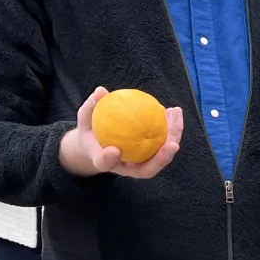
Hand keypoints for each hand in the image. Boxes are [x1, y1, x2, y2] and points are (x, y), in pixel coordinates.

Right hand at [59, 86, 182, 178]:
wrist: (99, 145)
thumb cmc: (92, 132)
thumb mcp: (85, 119)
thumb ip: (90, 107)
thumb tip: (100, 91)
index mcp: (104, 162)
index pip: (105, 164)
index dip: (109, 159)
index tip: (112, 150)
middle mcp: (127, 168)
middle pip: (147, 169)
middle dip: (162, 159)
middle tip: (172, 144)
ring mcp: (141, 163)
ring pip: (162, 157)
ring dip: (174, 138)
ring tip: (174, 115)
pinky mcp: (151, 154)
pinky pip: (164, 142)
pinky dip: (171, 128)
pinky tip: (171, 110)